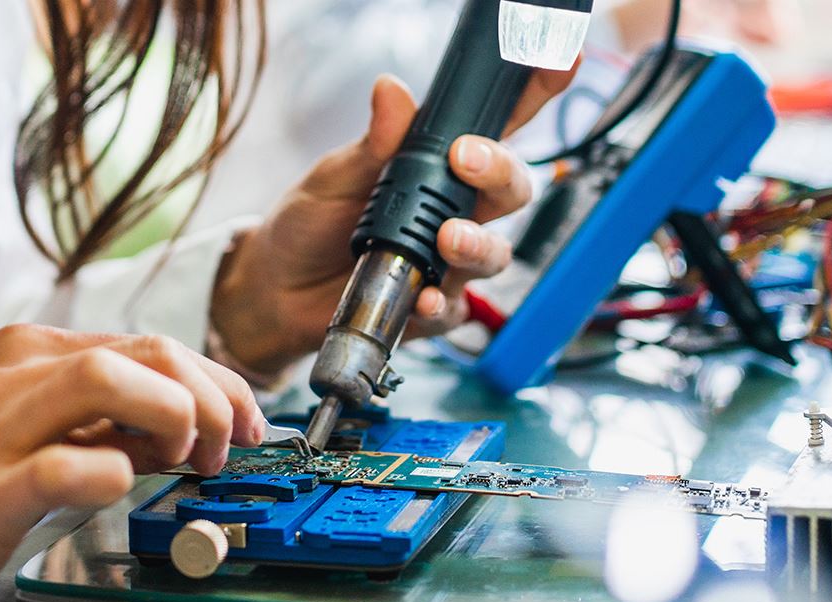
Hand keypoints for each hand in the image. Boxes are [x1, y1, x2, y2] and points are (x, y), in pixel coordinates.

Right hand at [0, 325, 266, 601]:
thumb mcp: (34, 437)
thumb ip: (104, 423)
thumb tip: (182, 427)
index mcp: (31, 354)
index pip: (152, 344)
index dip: (218, 383)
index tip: (247, 423)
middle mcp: (16, 374)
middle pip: (149, 350)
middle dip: (213, 398)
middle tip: (226, 450)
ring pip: (113, 379)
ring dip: (177, 418)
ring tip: (188, 462)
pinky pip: (64, 464)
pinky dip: (109, 473)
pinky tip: (120, 487)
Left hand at [211, 66, 575, 374]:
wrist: (275, 286)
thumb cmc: (311, 221)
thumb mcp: (336, 174)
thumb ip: (374, 142)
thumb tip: (391, 92)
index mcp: (438, 166)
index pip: (497, 126)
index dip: (534, 93)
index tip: (556, 62)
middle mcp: (454, 210)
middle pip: (512, 189)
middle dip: (501, 172)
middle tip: (469, 161)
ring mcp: (448, 261)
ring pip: (496, 252)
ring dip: (478, 243)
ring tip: (449, 237)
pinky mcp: (432, 307)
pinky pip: (455, 309)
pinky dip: (441, 303)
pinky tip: (423, 297)